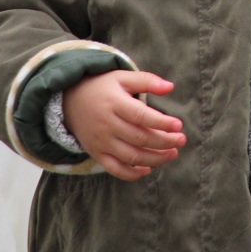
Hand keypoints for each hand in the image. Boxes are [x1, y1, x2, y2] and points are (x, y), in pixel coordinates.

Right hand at [63, 70, 185, 181]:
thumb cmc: (102, 87)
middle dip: (164, 142)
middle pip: (140, 138)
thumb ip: (147, 80)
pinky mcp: (97, 153)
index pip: (141, 116)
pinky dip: (132, 173)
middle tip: (181, 140)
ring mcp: (101, 141)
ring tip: (172, 153)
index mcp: (114, 103)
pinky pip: (115, 169)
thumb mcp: (121, 77)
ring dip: (155, 158)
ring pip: (131, 156)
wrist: (69, 100)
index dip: (162, 123)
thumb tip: (170, 87)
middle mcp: (107, 124)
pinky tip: (148, 169)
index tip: (179, 125)